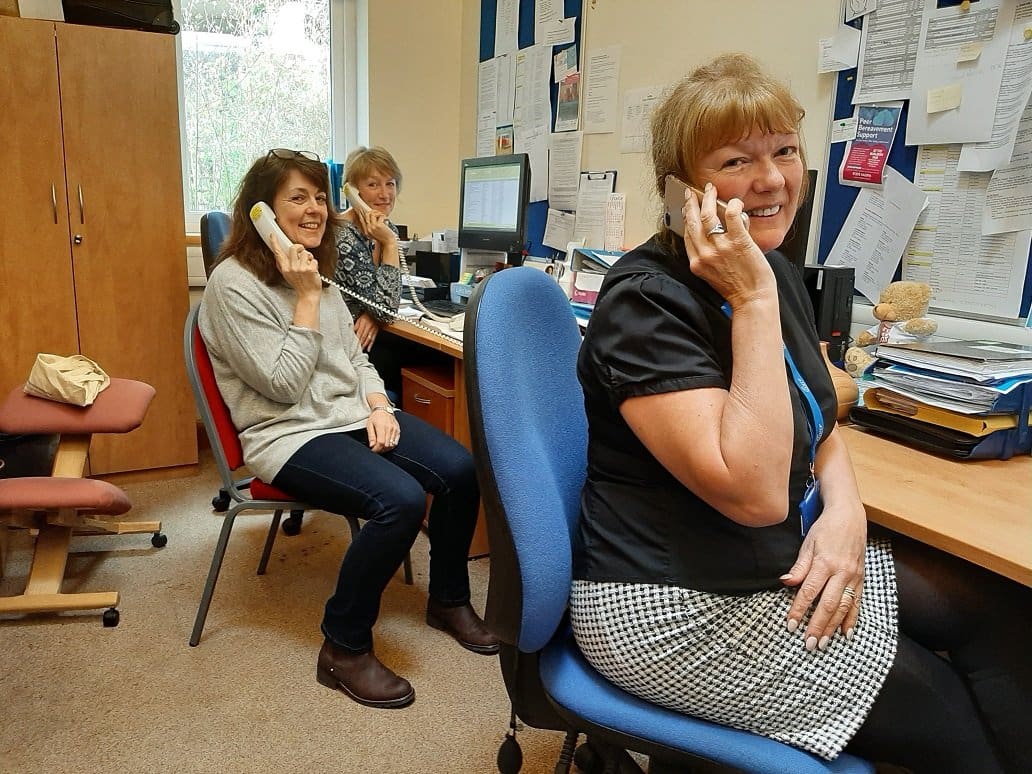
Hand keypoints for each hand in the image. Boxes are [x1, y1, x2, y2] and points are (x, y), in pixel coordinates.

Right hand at [271, 237, 321, 296]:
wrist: (308, 295)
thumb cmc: (299, 285)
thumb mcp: (287, 275)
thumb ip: (282, 265)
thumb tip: (277, 255)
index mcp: (285, 268)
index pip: (278, 253)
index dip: (275, 243)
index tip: (272, 235)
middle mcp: (292, 268)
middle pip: (294, 248)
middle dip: (299, 247)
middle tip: (302, 252)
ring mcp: (301, 269)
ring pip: (305, 253)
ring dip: (309, 257)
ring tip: (308, 265)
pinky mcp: (310, 270)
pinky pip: (314, 260)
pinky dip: (315, 264)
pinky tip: (313, 270)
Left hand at [354, 313, 378, 350]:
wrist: (376, 311)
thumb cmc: (367, 314)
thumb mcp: (360, 317)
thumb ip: (356, 325)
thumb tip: (351, 331)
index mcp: (363, 322)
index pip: (358, 333)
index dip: (355, 339)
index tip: (352, 344)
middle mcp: (368, 326)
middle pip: (363, 337)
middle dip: (359, 344)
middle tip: (356, 350)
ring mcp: (373, 329)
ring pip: (368, 339)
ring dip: (364, 345)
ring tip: (361, 350)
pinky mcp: (376, 331)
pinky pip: (373, 339)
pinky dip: (371, 345)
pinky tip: (368, 349)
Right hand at [355, 207, 395, 244]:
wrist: (389, 243)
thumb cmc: (384, 238)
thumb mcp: (376, 232)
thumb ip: (374, 226)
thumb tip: (375, 217)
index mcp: (367, 231)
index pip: (362, 219)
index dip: (363, 213)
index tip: (365, 209)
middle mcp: (368, 228)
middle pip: (367, 215)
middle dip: (373, 211)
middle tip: (378, 213)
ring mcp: (373, 227)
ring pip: (372, 214)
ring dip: (378, 213)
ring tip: (382, 215)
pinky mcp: (378, 225)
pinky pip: (380, 216)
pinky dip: (383, 216)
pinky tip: (386, 218)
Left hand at [366, 407, 399, 453]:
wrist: (383, 409)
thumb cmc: (376, 417)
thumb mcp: (369, 425)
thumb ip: (371, 436)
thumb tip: (372, 445)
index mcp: (382, 426)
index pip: (381, 442)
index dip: (376, 449)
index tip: (373, 450)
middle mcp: (390, 428)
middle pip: (386, 445)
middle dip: (380, 449)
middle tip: (376, 449)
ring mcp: (395, 430)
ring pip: (392, 445)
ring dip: (385, 448)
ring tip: (380, 447)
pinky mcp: (398, 431)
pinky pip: (396, 442)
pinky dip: (391, 445)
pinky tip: (386, 445)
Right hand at [681, 183, 773, 309]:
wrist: (752, 300)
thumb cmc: (737, 290)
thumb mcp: (713, 274)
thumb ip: (709, 256)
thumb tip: (714, 233)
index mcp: (697, 263)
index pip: (687, 234)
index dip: (686, 217)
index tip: (687, 208)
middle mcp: (705, 254)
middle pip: (692, 221)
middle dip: (691, 203)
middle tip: (692, 193)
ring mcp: (721, 247)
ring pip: (707, 215)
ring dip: (708, 198)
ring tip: (711, 190)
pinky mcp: (738, 241)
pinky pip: (732, 215)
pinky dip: (732, 204)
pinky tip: (735, 202)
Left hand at [780, 499, 866, 649]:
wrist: (850, 516)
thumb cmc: (826, 529)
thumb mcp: (808, 543)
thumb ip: (799, 566)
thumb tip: (786, 582)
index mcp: (825, 563)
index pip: (809, 591)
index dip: (799, 610)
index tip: (791, 625)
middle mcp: (842, 572)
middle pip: (828, 604)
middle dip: (818, 626)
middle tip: (809, 644)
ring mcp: (854, 577)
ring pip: (843, 607)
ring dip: (833, 627)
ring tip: (824, 643)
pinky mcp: (861, 579)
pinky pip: (857, 602)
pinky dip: (852, 619)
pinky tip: (847, 633)